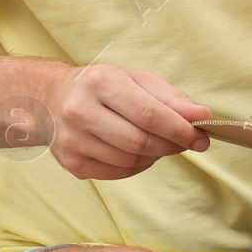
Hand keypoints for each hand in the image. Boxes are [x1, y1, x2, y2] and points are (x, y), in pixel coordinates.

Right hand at [43, 63, 212, 180]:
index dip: (180, 129)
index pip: (149, 114)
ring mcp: (73, 141)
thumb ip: (170, 97)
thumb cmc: (99, 86)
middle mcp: (81, 112)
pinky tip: (139, 152)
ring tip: (160, 143)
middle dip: (172, 145)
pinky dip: (138, 166)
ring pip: (131, 161)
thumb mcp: (134, 78)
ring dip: (156, 156)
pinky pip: (118, 173)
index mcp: (100, 82)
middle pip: (140, 142)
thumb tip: (200, 116)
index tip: (201, 137)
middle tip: (187, 142)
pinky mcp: (72, 164)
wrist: (49, 99)